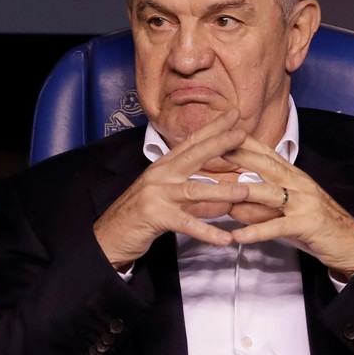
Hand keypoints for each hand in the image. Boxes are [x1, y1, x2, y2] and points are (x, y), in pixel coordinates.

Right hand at [94, 108, 249, 268]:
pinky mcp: (155, 217)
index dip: (212, 128)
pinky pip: (186, 225)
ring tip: (246, 191)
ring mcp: (156, 195)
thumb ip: (189, 192)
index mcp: (162, 167)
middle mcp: (159, 176)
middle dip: (219, 143)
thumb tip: (219, 194)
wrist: (108, 237)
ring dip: (222, 191)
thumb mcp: (163, 196)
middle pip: (193, 155)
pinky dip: (207, 232)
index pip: (190, 143)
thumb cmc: (137, 216)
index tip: (233, 115)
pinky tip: (225, 239)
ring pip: (194, 190)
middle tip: (243, 133)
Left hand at [223, 136, 353, 279]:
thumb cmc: (314, 224)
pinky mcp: (308, 224)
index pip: (268, 154)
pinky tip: (237, 236)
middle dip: (241, 156)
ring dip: (243, 194)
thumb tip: (232, 204)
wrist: (351, 243)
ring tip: (219, 194)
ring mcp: (304, 203)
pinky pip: (277, 227)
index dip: (246, 143)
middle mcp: (299, 184)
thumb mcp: (286, 210)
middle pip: (267, 165)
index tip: (223, 133)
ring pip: (270, 194)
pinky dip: (256, 232)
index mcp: (294, 176)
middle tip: (215, 150)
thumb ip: (261, 205)